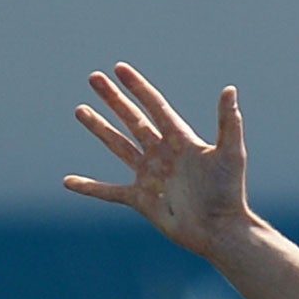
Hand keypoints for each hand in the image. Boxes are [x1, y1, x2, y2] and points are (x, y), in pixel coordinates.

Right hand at [63, 63, 251, 256]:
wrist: (221, 231)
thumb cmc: (229, 193)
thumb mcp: (230, 154)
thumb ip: (228, 122)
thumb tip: (230, 90)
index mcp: (181, 140)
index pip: (155, 106)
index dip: (138, 87)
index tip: (119, 68)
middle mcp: (163, 154)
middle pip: (133, 120)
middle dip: (113, 99)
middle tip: (94, 78)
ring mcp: (150, 176)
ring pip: (118, 146)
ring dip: (99, 128)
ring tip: (80, 110)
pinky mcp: (142, 199)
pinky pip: (109, 192)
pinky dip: (89, 187)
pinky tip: (69, 181)